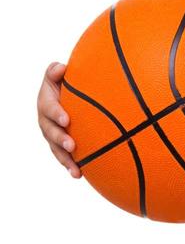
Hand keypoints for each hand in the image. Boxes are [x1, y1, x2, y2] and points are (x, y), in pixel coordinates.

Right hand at [36, 62, 81, 177]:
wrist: (69, 93)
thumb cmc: (65, 81)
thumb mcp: (58, 74)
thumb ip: (56, 71)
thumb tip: (61, 68)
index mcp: (45, 102)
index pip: (49, 108)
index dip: (56, 114)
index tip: (67, 120)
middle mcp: (46, 121)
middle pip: (50, 132)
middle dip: (61, 139)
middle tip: (72, 145)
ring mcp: (52, 134)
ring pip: (56, 148)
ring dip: (65, 158)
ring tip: (76, 168)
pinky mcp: (59, 144)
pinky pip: (63, 156)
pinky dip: (70, 165)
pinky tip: (79, 175)